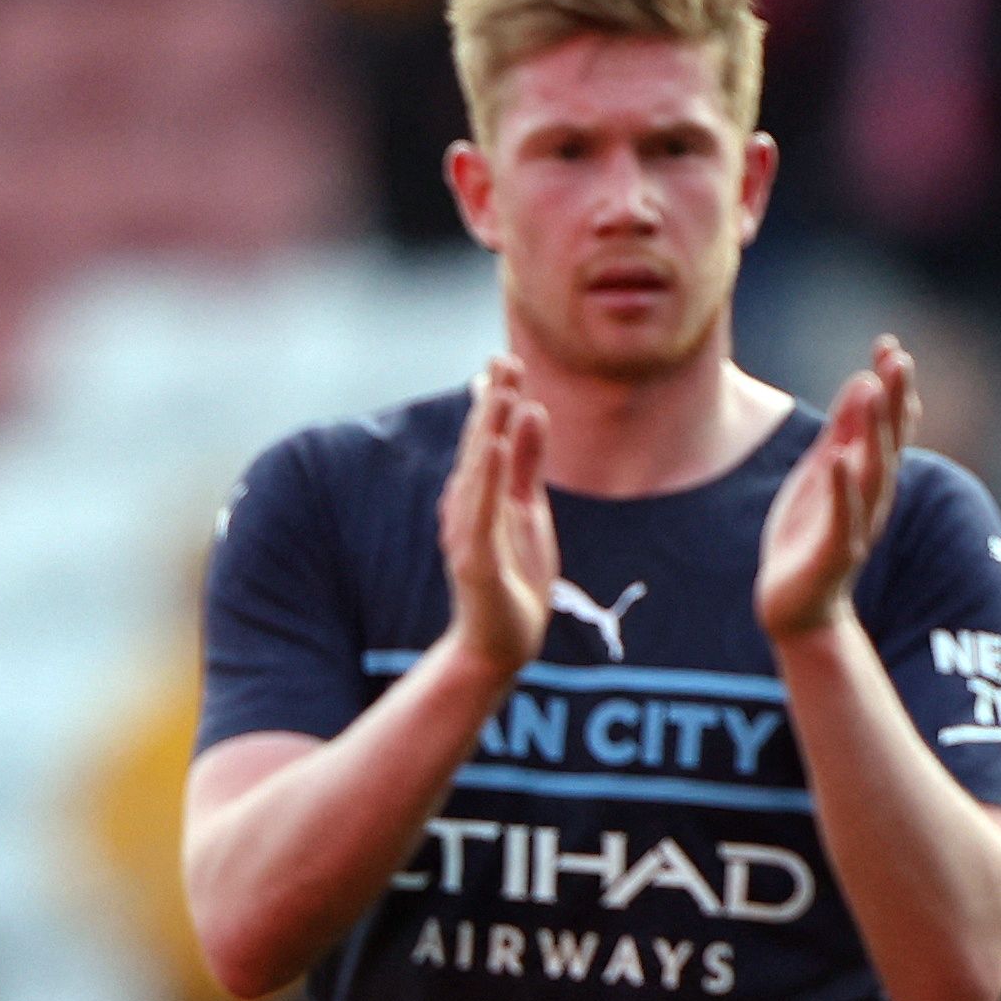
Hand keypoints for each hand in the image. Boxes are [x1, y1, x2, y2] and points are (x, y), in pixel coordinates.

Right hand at [436, 355, 558, 678]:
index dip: (497, 399)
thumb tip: (532, 409)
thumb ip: (527, 462)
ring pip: (477, 472)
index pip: (488, 437)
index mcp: (484, 492)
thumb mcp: (530, 509)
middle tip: (504, 359)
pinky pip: (480, 512)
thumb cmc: (515, 574)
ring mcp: (468, 531)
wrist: (501, 642)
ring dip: (487, 430)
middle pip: (479, 445)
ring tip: (502, 390)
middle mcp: (468, 506)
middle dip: (493, 403)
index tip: (505, 359)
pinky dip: (484, 478)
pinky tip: (490, 447)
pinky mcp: (474, 558)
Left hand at [758, 336, 916, 642]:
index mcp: (869, 474)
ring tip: (873, 393)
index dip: (893, 387)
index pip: (890, 425)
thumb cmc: (811, 532)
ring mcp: (858, 524)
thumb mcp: (823, 471)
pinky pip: (842, 518)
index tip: (890, 345)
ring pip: (873, 474)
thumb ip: (843, 430)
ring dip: (875, 435)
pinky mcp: (835, 552)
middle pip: (889, 442)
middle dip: (894, 400)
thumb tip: (865, 379)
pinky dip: (841, 488)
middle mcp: (873, 497)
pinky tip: (837, 459)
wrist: (797, 605)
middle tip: (898, 358)